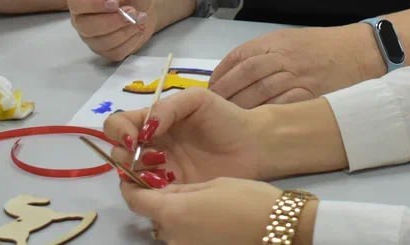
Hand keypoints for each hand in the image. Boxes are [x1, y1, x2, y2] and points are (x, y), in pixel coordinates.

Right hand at [68, 0, 153, 60]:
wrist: (144, 6)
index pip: (76, 2)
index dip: (95, 3)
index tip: (116, 1)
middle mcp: (81, 19)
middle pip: (88, 26)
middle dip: (115, 20)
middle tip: (133, 10)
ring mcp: (91, 37)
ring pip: (103, 42)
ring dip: (126, 30)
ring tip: (140, 17)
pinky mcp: (104, 51)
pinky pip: (115, 52)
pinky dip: (131, 41)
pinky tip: (137, 29)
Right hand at [104, 88, 269, 183]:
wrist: (252, 145)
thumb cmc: (225, 117)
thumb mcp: (196, 100)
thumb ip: (167, 107)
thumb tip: (144, 129)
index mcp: (154, 120)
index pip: (120, 123)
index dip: (119, 131)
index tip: (134, 139)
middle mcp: (152, 145)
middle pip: (118, 151)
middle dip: (124, 155)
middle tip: (144, 157)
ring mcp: (160, 168)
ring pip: (129, 174)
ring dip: (135, 173)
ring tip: (159, 172)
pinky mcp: (172, 189)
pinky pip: (148, 194)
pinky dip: (149, 190)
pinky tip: (167, 184)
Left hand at [121, 178, 315, 244]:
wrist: (279, 228)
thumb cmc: (247, 199)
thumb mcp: (213, 184)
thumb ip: (183, 189)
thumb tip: (164, 190)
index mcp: (172, 212)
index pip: (135, 200)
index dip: (129, 184)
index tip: (131, 172)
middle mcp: (172, 235)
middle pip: (152, 215)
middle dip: (156, 198)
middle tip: (169, 180)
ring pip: (168, 227)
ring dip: (173, 213)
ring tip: (192, 197)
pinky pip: (183, 237)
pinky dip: (186, 225)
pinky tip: (205, 214)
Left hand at [208, 24, 377, 108]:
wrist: (359, 51)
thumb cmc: (322, 46)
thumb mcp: (290, 39)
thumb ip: (264, 52)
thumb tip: (234, 73)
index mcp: (276, 41)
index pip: (239, 57)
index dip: (221, 74)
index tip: (211, 89)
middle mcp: (284, 56)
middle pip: (245, 75)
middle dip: (224, 94)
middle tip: (213, 109)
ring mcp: (298, 76)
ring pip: (260, 92)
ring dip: (240, 107)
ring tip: (228, 119)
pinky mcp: (311, 94)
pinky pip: (282, 105)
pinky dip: (265, 114)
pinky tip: (254, 124)